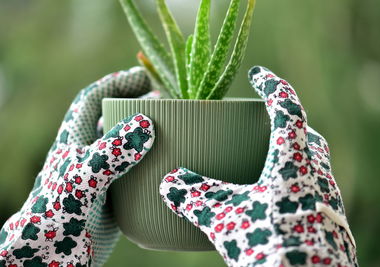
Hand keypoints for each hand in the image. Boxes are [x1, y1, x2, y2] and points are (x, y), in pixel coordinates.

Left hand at [0, 67, 154, 266]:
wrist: (50, 258)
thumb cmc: (59, 215)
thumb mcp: (86, 178)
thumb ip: (114, 151)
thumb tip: (147, 123)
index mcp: (75, 139)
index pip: (93, 98)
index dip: (117, 83)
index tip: (143, 76)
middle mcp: (88, 152)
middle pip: (111, 117)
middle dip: (136, 103)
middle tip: (163, 99)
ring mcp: (101, 173)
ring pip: (125, 144)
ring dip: (146, 133)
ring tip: (171, 127)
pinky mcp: (113, 194)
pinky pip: (135, 170)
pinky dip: (151, 162)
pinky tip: (169, 164)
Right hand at [160, 66, 357, 266]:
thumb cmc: (269, 245)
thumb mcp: (224, 219)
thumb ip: (193, 197)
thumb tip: (168, 184)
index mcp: (292, 160)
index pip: (287, 107)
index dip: (272, 86)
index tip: (258, 74)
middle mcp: (315, 173)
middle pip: (307, 135)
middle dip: (288, 123)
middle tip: (267, 124)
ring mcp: (327, 198)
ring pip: (314, 163)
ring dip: (294, 155)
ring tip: (270, 162)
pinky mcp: (330, 221)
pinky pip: (314, 190)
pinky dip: (297, 184)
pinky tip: (278, 200)